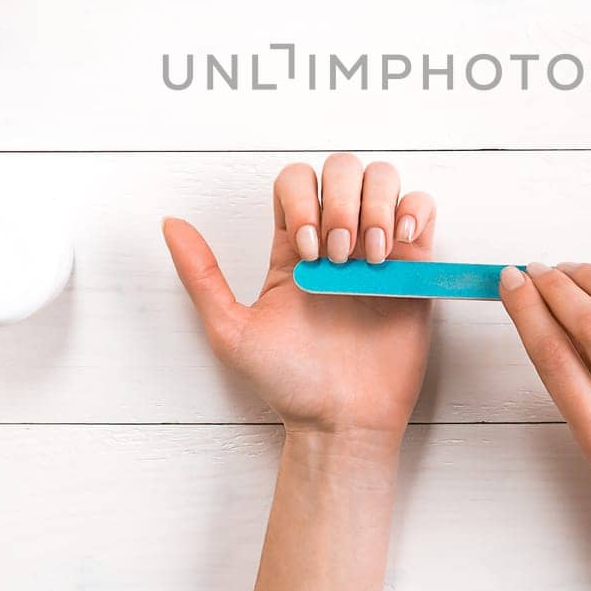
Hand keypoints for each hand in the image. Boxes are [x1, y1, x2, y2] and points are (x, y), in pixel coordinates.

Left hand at [162, 153, 436, 438]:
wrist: (341, 421)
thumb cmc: (288, 384)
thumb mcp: (230, 331)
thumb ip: (201, 275)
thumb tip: (170, 223)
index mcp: (292, 247)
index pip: (295, 181)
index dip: (302, 199)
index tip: (306, 253)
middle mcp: (334, 239)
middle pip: (340, 169)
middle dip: (340, 203)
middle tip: (339, 256)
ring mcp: (375, 250)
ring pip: (380, 178)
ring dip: (375, 205)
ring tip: (371, 256)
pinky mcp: (414, 266)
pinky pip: (421, 207)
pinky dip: (413, 210)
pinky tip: (398, 245)